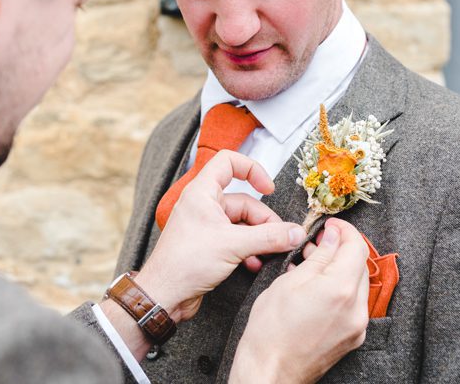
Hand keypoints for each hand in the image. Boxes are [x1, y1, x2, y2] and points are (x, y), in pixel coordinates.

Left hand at [135, 150, 305, 322]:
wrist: (164, 296)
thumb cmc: (182, 265)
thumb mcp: (233, 246)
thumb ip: (269, 237)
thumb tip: (295, 232)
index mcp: (202, 193)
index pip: (229, 162)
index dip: (252, 169)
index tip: (269, 188)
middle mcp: (203, 206)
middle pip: (245, 201)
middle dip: (264, 220)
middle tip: (279, 237)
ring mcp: (206, 226)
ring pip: (243, 223)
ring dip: (259, 238)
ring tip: (268, 253)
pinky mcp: (210, 245)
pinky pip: (237, 239)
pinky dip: (249, 249)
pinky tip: (255, 263)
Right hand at [230, 218, 372, 383]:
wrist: (270, 374)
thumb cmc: (270, 333)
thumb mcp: (288, 283)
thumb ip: (317, 257)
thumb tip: (331, 237)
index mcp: (341, 289)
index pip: (356, 246)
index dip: (344, 230)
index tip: (331, 226)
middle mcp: (356, 308)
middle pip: (360, 264)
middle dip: (341, 249)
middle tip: (318, 244)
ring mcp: (357, 325)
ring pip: (357, 284)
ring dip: (341, 269)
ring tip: (313, 266)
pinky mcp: (354, 337)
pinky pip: (353, 305)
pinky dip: (340, 291)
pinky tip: (318, 288)